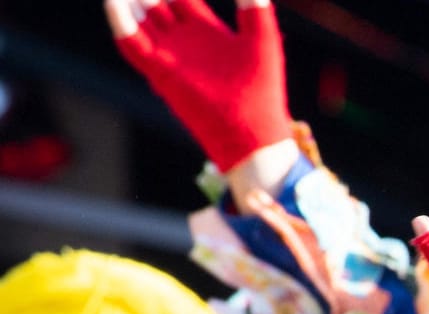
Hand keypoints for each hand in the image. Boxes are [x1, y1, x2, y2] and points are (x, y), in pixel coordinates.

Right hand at [106, 0, 294, 172]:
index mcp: (205, 31)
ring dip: (128, 0)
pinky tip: (114, 0)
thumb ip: (254, 8)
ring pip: (138, 17)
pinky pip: (131, 42)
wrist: (252, 131)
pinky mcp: (159, 72)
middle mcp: (182, 40)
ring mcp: (168, 55)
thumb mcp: (262, 39)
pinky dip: (120, 21)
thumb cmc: (262, 89)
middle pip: (154, 3)